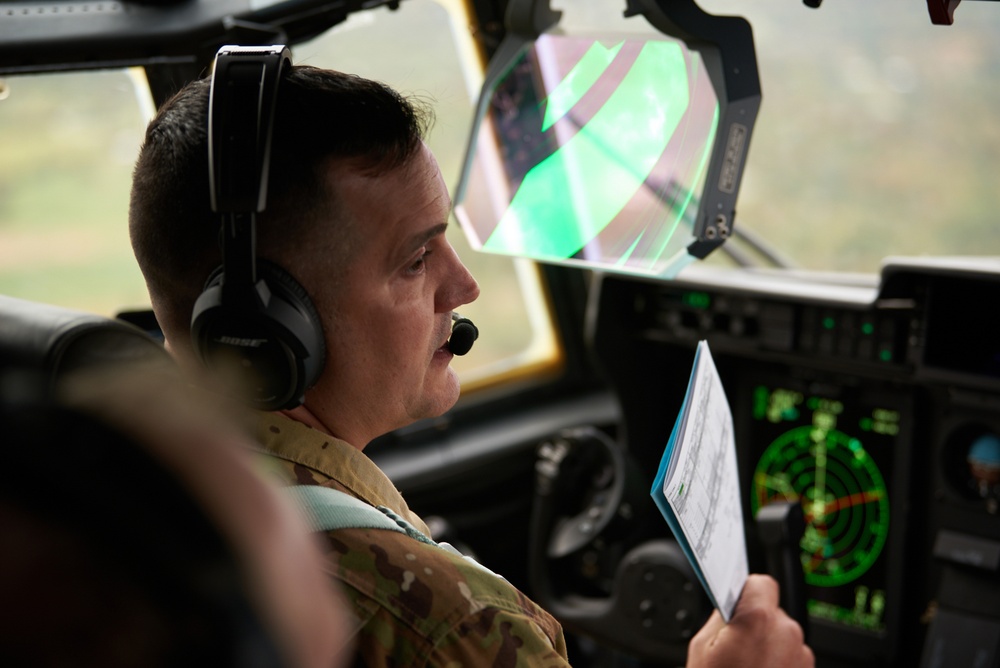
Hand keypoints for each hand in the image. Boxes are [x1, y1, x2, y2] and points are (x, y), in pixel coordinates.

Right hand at [687, 574, 813, 667]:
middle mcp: (787, 634)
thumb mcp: (701, 647)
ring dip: (768, 645)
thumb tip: (729, 607)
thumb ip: (721, 618)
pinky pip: (791, 657)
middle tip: (734, 646)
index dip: (746, 590)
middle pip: (772, 612)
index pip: (761, 583)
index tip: (737, 600)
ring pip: (782, 636)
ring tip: (746, 667)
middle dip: (755, 623)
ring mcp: (801, 657)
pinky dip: (778, 663)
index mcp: (759, 619)